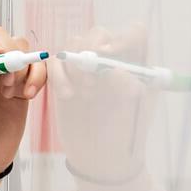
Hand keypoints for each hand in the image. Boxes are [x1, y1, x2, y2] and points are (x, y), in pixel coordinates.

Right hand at [52, 25, 154, 183]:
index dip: (123, 37)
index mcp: (135, 64)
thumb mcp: (134, 110)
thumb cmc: (125, 133)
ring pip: (75, 44)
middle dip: (94, 49)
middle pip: (100, 34)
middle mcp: (111, 61)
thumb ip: (128, 87)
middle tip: (93, 75)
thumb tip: (116, 70)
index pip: (134, 34)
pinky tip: (68, 96)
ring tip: (86, 93)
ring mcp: (86, 68)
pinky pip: (55, 62)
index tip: (112, 53)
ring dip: (77, 65)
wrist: (101, 156)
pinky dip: (58, 75)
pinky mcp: (64, 78)